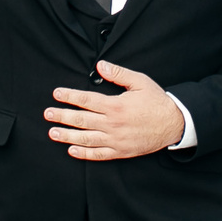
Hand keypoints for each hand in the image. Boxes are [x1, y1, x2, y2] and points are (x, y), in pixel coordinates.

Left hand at [48, 61, 185, 159]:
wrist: (174, 124)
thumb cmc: (157, 102)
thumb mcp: (140, 82)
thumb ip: (118, 74)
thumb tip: (100, 66)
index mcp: (115, 105)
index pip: (86, 100)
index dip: (69, 96)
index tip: (56, 94)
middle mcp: (113, 124)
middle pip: (81, 120)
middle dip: (62, 116)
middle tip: (47, 114)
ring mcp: (116, 140)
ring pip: (86, 138)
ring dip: (67, 136)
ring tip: (52, 133)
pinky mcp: (121, 151)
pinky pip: (99, 154)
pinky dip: (84, 154)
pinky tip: (72, 151)